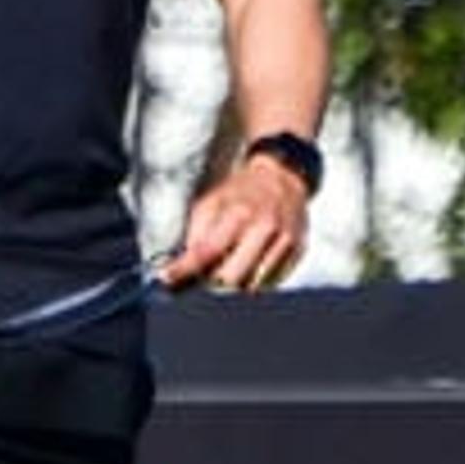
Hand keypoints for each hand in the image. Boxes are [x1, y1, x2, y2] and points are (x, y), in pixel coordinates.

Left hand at [162, 154, 309, 295]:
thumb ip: (196, 234)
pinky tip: (249, 264)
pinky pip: (270, 282)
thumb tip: (182, 266)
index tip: (167, 278)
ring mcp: (285, 242)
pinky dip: (254, 280)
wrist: (284, 178)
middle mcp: (265, 230)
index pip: (207, 252)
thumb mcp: (211, 202)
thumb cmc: (240, 192)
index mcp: (239, 214)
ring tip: (229, 265)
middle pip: (231, 278)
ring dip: (235, 283)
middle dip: (213, 281)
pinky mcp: (297, 252)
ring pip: (252, 285)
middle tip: (206, 273)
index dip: (184, 269)